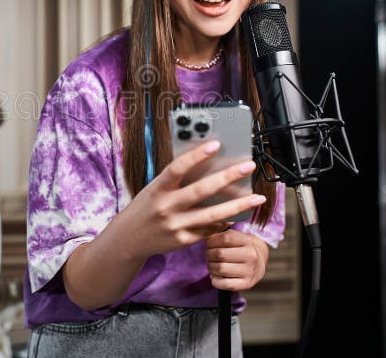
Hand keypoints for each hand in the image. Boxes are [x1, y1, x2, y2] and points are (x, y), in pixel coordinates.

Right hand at [115, 140, 265, 261]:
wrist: (128, 239)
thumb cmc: (145, 207)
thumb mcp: (154, 189)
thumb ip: (175, 179)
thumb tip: (205, 165)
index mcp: (157, 189)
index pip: (177, 168)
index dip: (196, 155)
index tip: (216, 144)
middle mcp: (166, 207)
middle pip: (201, 190)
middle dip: (228, 177)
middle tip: (248, 166)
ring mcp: (175, 225)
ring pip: (212, 214)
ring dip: (238, 205)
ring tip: (257, 197)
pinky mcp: (183, 240)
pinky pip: (209, 230)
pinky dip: (224, 221)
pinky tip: (238, 215)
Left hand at [204, 228, 268, 290]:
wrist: (258, 265)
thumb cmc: (242, 250)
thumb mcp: (237, 238)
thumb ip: (222, 236)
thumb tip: (206, 239)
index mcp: (248, 242)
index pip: (225, 238)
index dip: (212, 241)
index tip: (209, 244)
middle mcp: (251, 256)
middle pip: (220, 254)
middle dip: (209, 254)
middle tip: (208, 255)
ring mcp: (249, 271)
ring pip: (220, 268)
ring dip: (211, 267)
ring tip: (212, 265)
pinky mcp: (246, 284)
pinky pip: (224, 283)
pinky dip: (215, 280)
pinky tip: (215, 275)